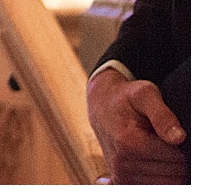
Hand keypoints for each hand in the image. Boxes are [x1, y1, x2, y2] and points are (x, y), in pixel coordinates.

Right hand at [88, 67, 189, 182]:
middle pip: (172, 174)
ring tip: (152, 147)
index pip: (175, 159)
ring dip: (166, 169)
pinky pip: (152, 188)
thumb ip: (163, 115)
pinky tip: (149, 162)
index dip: (177, 146)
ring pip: (165, 184)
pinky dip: (157, 178)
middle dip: (173, 158)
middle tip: (158, 138)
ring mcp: (121, 175)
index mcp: (128, 142)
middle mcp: (122, 163)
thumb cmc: (126, 98)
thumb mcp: (145, 94)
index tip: (165, 131)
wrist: (101, 105)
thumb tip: (178, 138)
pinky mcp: (121, 181)